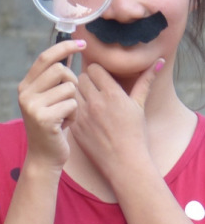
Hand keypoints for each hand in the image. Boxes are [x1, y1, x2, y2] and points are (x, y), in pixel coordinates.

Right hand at [17, 40, 84, 169]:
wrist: (45, 156)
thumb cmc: (53, 125)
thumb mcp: (46, 100)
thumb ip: (51, 80)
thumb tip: (66, 55)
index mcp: (25, 86)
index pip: (45, 58)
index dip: (64, 47)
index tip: (82, 44)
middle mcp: (25, 93)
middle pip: (61, 70)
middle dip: (72, 83)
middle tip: (68, 100)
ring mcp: (32, 106)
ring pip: (69, 88)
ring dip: (74, 102)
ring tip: (65, 115)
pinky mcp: (44, 118)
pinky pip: (72, 104)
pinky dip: (74, 115)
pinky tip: (65, 125)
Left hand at [71, 59, 160, 180]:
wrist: (124, 162)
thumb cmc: (135, 134)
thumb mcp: (140, 106)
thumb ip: (145, 82)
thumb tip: (158, 62)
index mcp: (113, 94)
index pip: (94, 68)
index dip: (97, 72)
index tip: (100, 78)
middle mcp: (96, 102)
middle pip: (81, 77)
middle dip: (86, 81)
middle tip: (92, 88)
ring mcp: (83, 114)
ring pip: (71, 91)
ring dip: (77, 93)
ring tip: (86, 100)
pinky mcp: (74, 125)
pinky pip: (66, 107)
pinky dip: (71, 107)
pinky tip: (80, 113)